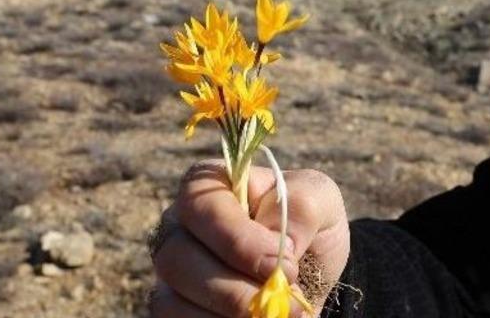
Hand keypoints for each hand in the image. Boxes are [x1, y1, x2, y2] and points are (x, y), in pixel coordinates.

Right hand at [150, 160, 349, 316]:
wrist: (309, 271)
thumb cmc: (306, 223)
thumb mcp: (319, 199)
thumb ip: (302, 208)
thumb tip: (280, 244)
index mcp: (208, 184)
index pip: (200, 206)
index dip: (237, 240)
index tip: (280, 264)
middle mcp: (179, 225)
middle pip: (176, 257)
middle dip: (233, 290)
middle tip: (282, 298)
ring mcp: (173, 269)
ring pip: (171, 299)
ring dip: (230, 314)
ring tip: (274, 315)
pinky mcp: (175, 304)